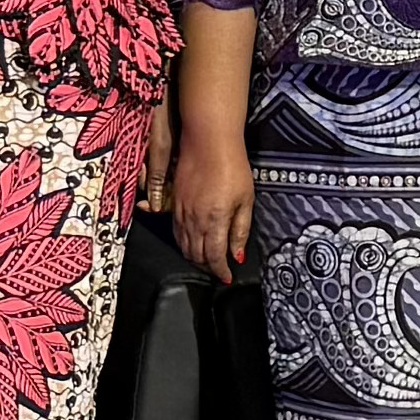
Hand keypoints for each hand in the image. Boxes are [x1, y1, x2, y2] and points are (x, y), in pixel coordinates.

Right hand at [172, 123, 257, 278]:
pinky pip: (176, 231)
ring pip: (183, 245)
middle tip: (218, 270)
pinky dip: (183, 242)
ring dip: (194, 256)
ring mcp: (181, 212)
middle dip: (207, 267)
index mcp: (214, 221)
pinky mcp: (174, 202)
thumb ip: (240, 230)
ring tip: (206, 260)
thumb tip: (237, 255)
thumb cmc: (232, 167)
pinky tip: (191, 242)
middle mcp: (194, 221)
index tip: (227, 277)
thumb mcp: (246, 200)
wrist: (208, 141)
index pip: (214, 257)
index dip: (220, 271)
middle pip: (196, 255)